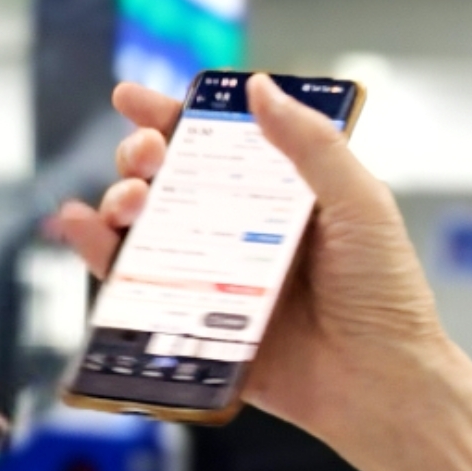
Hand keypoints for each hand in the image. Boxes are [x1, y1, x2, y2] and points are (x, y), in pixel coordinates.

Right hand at [39, 76, 451, 448]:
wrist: (381, 383)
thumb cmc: (386, 295)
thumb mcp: (360, 204)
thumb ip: (312, 145)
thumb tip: (259, 87)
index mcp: (281, 195)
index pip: (218, 144)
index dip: (172, 117)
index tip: (132, 99)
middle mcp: (242, 232)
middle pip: (171, 180)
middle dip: (142, 156)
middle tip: (144, 156)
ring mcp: (215, 277)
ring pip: (146, 229)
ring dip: (121, 201)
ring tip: (127, 201)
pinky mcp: (195, 323)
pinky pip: (136, 287)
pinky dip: (100, 255)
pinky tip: (85, 231)